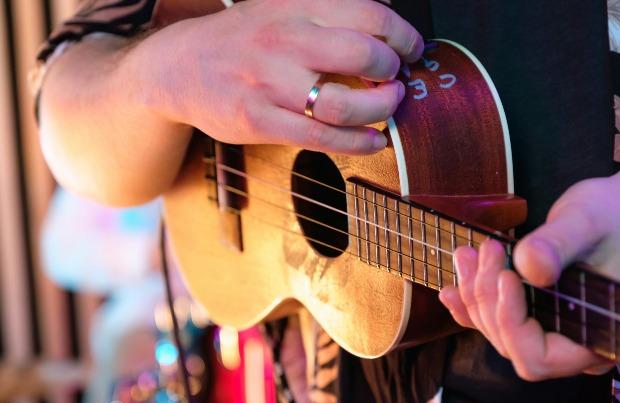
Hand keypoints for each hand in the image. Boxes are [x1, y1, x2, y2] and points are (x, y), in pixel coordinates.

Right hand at [134, 0, 422, 153]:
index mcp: (294, 7)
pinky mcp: (259, 121)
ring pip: (345, 104)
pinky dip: (359, 143)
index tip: (412, 50)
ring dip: (381, 111)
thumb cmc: (239, 40)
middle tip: (395, 81)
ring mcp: (270, 84)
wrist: (178, 67)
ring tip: (387, 110)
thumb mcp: (279, 7)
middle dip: (392, 73)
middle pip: (363, 55)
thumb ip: (326, 11)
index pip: (368, 14)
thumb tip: (385, 20)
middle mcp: (284, 41)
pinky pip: (321, 139)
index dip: (402, 35)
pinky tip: (374, 141)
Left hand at [439, 153, 619, 380]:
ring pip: (498, 329)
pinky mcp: (537, 312)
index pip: (537, 356)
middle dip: (487, 297)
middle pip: (509, 342)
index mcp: (596, 338)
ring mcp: (552, 330)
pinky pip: (497, 319)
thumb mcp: (588, 222)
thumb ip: (558, 245)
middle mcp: (571, 343)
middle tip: (486, 249)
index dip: (511, 322)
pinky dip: (470, 304)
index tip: (505, 276)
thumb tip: (529, 267)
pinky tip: (449, 289)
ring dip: (475, 293)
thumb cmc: (619, 215)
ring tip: (467, 253)